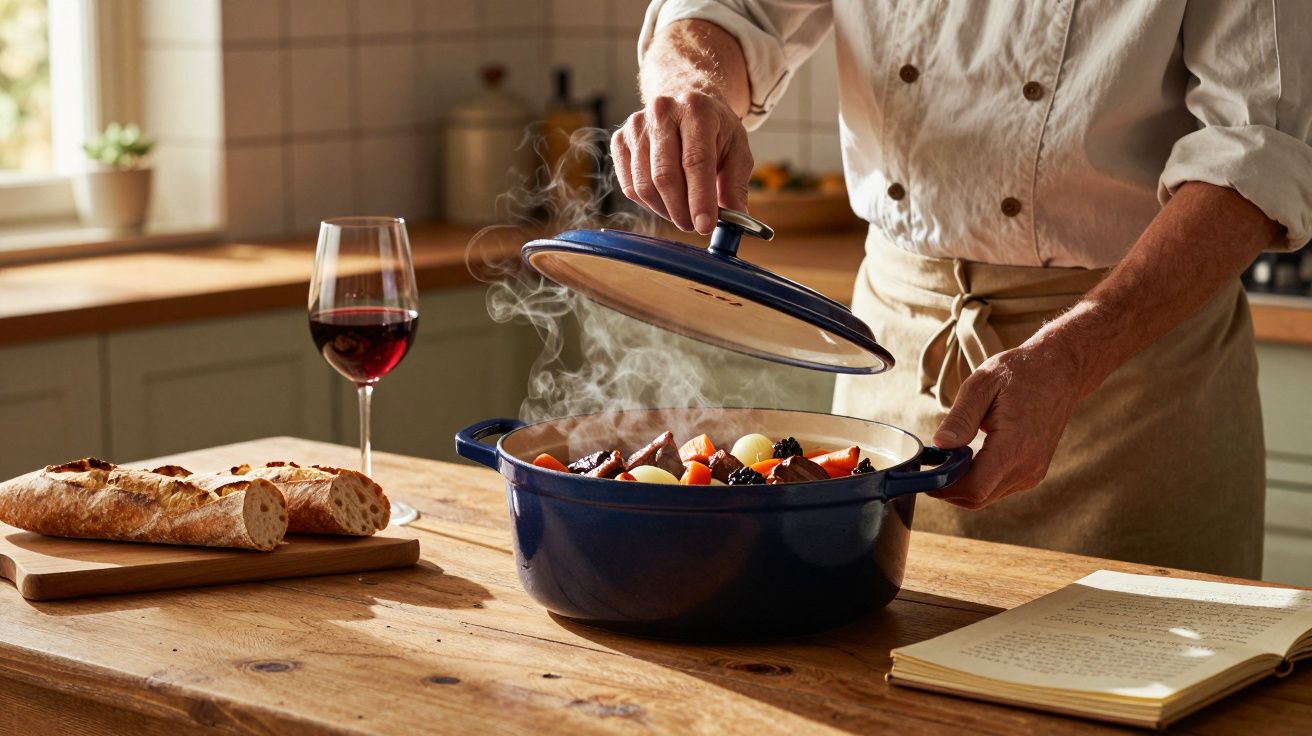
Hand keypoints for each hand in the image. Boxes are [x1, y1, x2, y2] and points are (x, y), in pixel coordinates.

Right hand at [611, 91, 753, 234]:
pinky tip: (664, 201)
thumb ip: (735, 185)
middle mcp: (662, 112)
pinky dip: (648, 203)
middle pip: (664, 175)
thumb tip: (735, 219)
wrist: (687, 105)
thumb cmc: (714, 130)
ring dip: (664, 210)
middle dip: (680, 210)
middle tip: (693, 226)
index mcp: (697, 109)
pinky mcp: (620, 140)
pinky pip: (629, 186)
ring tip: (682, 214)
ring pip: (644, 185)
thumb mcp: (737, 151)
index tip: (704, 226)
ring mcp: (636, 126)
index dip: (699, 198)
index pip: (695, 160)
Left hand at [928, 340, 1085, 508]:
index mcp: (1015, 445)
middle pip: (977, 498)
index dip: (944, 486)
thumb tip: (940, 445)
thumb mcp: (982, 384)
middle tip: (931, 464)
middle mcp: (1027, 466)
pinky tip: (969, 458)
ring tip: (948, 457)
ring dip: (963, 484)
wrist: (1060, 372)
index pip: (974, 487)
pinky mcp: (1034, 472)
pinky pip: (999, 488)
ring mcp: (1033, 472)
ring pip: (987, 496)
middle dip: (948, 487)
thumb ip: (960, 418)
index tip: (924, 474)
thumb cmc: (1020, 373)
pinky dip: (979, 480)